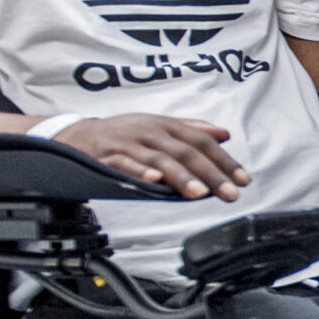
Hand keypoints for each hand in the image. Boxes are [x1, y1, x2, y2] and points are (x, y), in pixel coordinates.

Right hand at [56, 115, 248, 199]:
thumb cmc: (123, 133)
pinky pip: (125, 164)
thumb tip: (223, 134)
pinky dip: (140, 172)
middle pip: (186, 152)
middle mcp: (149, 131)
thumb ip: (192, 129)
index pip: (201, 141)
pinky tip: (154, 181)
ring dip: (181, 177)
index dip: (224, 160)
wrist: (75, 134)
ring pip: (159, 159)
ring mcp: (128, 143)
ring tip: (199, 193)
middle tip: (230, 193)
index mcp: (165, 125)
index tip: (243, 180)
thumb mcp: (158, 125)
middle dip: (211, 174)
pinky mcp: (106, 157)